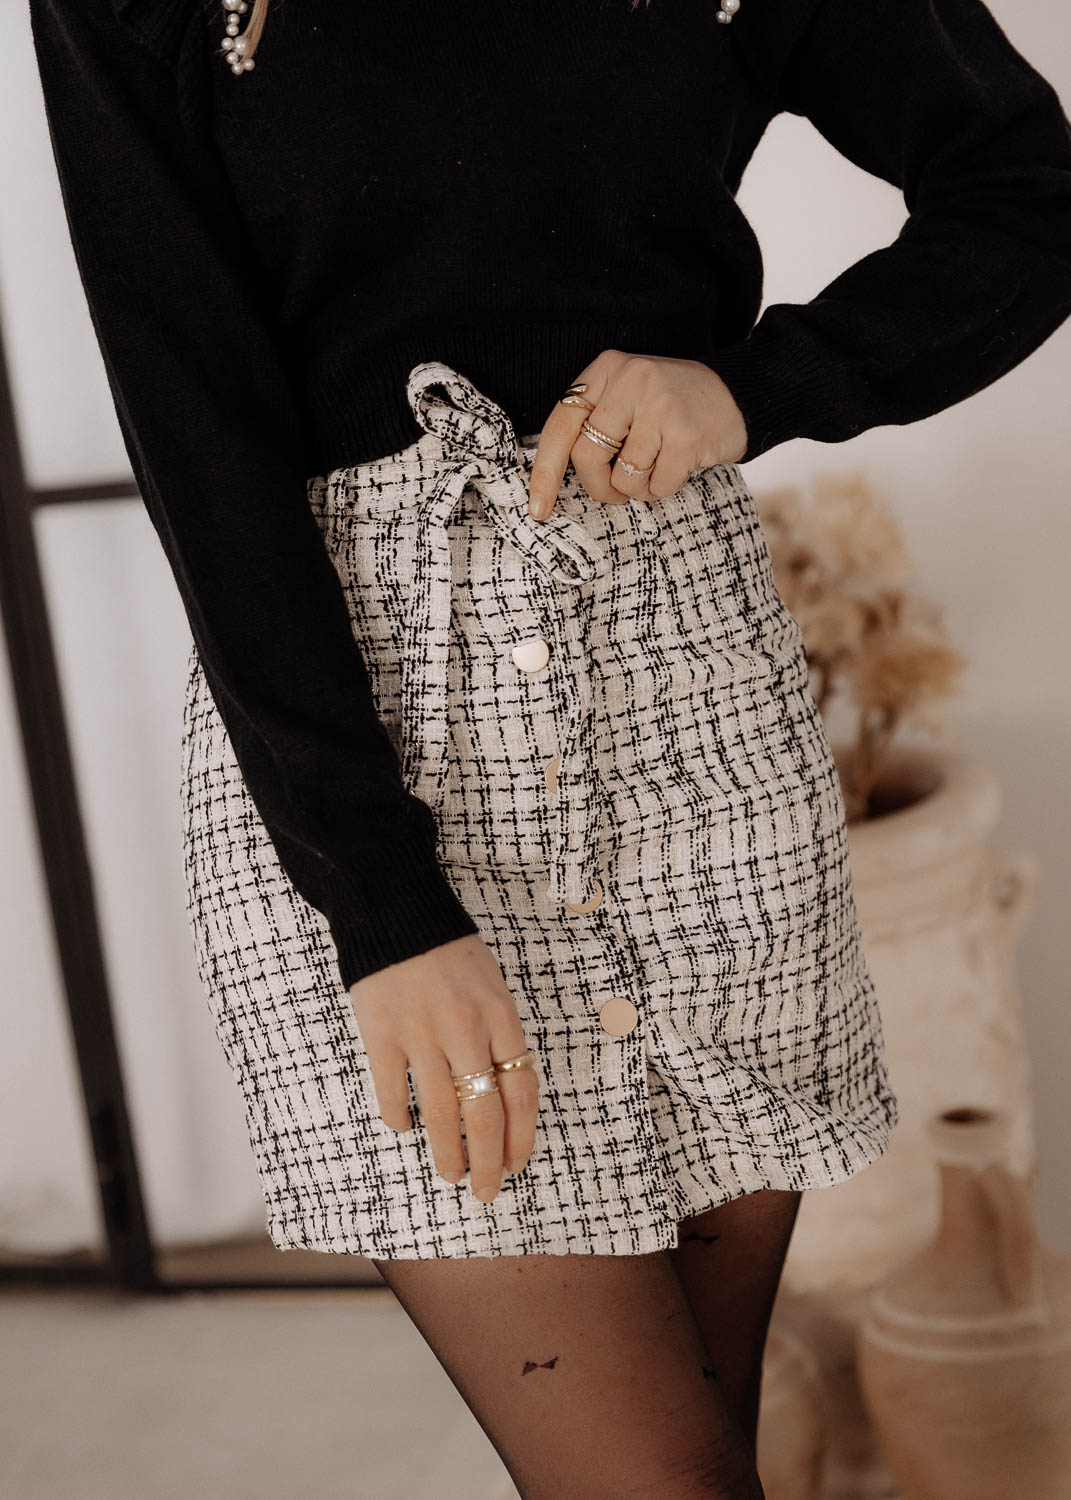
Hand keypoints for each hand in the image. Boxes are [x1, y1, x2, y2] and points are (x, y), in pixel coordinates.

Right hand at [349, 933, 539, 1203]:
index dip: (521, 1136)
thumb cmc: (449, 952)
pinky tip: (406, 1128)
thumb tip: (504, 1096)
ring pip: (442, 1114)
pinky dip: (401, 1119)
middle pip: (485, 1115)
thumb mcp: (492, 985)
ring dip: (448, 1153)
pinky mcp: (382, 1038)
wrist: (396, 913)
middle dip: (488, 1161)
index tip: (517, 1164)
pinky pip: (394, 1095)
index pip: (521, 1092)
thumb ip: (499, 1035)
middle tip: (486, 1190)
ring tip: (451, 1174)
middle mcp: (466, 1032)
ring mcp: (422, 1036)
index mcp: (501, 1017)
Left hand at [526, 349, 747, 519]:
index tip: (537, 509)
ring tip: (659, 466)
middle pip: (587, 458)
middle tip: (618, 491)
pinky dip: (665, 488)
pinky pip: (657, 486)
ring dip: (639, 489)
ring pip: (624, 478)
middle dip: (599, 488)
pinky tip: (680, 466)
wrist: (738, 395)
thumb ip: (593, 424)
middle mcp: (631, 380)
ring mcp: (660, 405)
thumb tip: (552, 479)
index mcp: (607, 370)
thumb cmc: (671, 407)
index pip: (560, 426)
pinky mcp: (686, 434)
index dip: (544, 473)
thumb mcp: (626, 398)